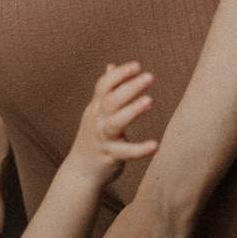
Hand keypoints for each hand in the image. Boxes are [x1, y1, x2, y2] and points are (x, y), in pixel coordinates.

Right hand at [69, 61, 159, 187]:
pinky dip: (140, 149)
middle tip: (150, 77)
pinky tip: (156, 145)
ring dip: (132, 110)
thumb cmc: (93, 138)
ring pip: (115, 122)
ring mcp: (102, 139)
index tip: (137, 65)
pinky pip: (125, 152)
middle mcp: (97, 120)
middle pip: (111, 100)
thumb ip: (106, 91)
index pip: (104, 85)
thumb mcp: (96, 112)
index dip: (119, 74)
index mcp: (96, 108)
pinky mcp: (110, 157)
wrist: (80, 172)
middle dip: (130, 87)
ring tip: (150, 101)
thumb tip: (111, 66)